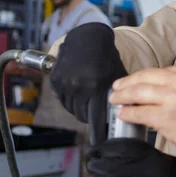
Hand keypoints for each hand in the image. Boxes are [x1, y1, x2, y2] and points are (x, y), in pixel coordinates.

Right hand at [50, 23, 126, 144]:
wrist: (88, 37)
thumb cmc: (107, 57)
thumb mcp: (117, 76)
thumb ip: (117, 96)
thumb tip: (119, 115)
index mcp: (96, 87)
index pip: (96, 118)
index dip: (99, 130)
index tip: (102, 140)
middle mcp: (78, 87)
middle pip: (82, 116)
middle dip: (90, 118)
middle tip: (97, 118)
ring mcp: (65, 84)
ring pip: (72, 109)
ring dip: (80, 110)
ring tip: (88, 104)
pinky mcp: (56, 81)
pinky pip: (63, 99)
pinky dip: (70, 101)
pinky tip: (78, 95)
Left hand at [85, 138, 175, 176]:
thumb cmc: (167, 167)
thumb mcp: (151, 151)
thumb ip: (131, 151)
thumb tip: (104, 151)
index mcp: (144, 153)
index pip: (114, 149)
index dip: (98, 149)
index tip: (90, 150)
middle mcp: (139, 169)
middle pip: (106, 166)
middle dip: (94, 165)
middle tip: (91, 164)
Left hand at [109, 66, 175, 176]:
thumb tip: (161, 92)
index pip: (161, 71)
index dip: (143, 77)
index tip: (134, 81)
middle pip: (146, 77)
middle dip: (127, 82)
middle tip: (117, 88)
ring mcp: (174, 98)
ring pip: (139, 92)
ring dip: (123, 96)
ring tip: (115, 100)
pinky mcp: (166, 116)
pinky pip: (140, 112)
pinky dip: (129, 112)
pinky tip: (123, 114)